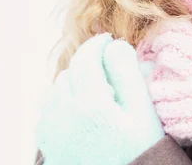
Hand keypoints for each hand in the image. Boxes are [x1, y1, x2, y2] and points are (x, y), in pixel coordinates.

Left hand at [35, 33, 164, 164]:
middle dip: (89, 62)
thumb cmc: (139, 151)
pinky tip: (81, 107)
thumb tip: (114, 45)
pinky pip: (49, 110)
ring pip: (57, 89)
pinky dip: (63, 99)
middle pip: (71, 71)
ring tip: (97, 85)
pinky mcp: (48, 145)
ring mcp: (51, 131)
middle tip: (109, 64)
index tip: (110, 39)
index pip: (86, 57)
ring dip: (75, 79)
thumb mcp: (143, 111)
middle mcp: (62, 114)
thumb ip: (127, 73)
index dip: (98, 44)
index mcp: (88, 102)